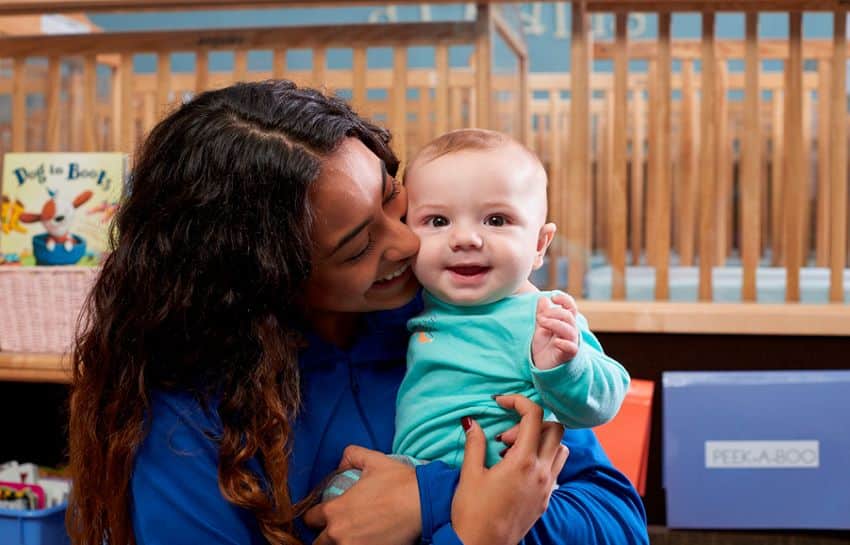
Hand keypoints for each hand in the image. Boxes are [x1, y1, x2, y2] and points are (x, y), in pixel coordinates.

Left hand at [303, 446, 420, 544]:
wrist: (424, 504)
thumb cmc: (399, 482)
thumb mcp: (374, 460)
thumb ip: (352, 455)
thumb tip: (341, 463)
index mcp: (335, 510)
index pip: (310, 519)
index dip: (316, 516)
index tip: (324, 516)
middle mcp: (338, 534)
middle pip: (319, 542)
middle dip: (326, 536)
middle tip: (340, 530)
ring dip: (340, 543)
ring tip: (353, 537)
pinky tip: (367, 542)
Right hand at [451, 395, 568, 544]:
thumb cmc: (472, 512)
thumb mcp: (470, 474)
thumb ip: (475, 443)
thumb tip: (472, 422)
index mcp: (523, 462)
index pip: (533, 416)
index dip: (518, 401)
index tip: (500, 401)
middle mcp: (542, 473)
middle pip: (555, 429)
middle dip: (531, 422)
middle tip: (505, 436)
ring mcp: (547, 488)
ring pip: (560, 449)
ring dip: (541, 441)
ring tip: (512, 451)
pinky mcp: (546, 501)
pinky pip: (555, 469)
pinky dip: (542, 459)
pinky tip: (516, 469)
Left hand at [531, 292, 578, 369]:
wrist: (543, 369)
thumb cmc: (544, 348)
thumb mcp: (540, 328)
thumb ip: (542, 314)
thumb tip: (543, 298)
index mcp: (565, 323)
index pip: (571, 308)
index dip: (565, 300)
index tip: (553, 297)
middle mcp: (570, 332)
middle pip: (568, 317)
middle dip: (553, 313)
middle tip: (539, 317)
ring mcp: (570, 344)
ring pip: (569, 330)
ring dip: (554, 323)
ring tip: (541, 322)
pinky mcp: (568, 356)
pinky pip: (572, 348)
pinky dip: (564, 343)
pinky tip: (555, 342)